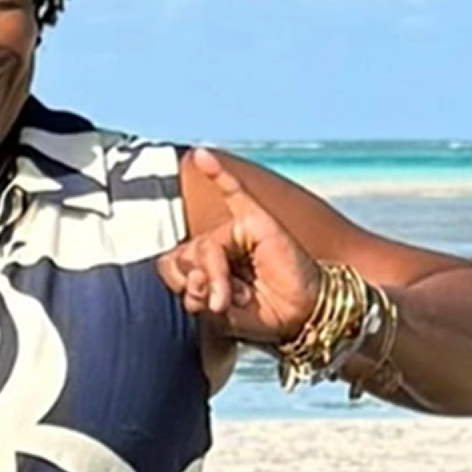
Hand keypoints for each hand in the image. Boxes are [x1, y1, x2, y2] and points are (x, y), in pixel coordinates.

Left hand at [160, 144, 331, 351]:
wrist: (301, 315)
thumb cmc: (262, 314)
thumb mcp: (218, 315)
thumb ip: (197, 295)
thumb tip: (193, 273)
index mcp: (201, 263)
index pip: (170, 265)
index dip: (180, 286)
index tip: (201, 305)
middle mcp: (216, 242)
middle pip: (185, 254)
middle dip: (198, 284)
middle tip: (221, 304)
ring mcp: (236, 230)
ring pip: (205, 246)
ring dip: (216, 277)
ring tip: (233, 297)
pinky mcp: (257, 221)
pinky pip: (234, 191)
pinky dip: (218, 173)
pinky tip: (201, 156)